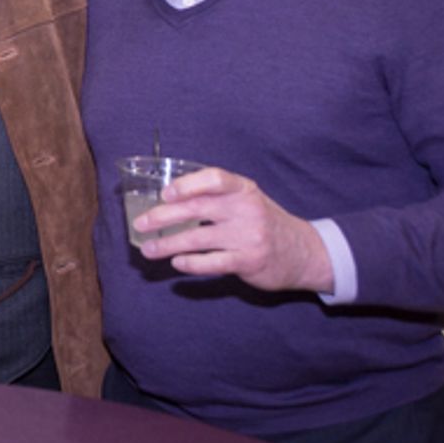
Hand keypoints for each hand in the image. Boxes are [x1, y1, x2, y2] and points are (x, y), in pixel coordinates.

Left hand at [133, 167, 332, 292]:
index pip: (214, 178)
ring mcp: (248, 236)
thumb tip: (167, 200)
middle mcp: (246, 209)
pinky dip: (191, 263)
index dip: (187, 184)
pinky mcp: (249, 261)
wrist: (303, 252)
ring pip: (198, 239)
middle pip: (197, 209)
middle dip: (163, 216)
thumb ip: (215, 196)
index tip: (165, 193)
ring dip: (168, 244)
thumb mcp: (247, 200)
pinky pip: (212, 263)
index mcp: (243, 189)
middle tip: (140, 224)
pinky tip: (177, 263)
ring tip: (148, 249)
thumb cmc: (263, 222)